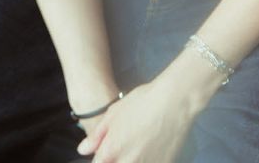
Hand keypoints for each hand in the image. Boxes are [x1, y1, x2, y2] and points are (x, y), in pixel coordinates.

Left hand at [75, 80, 194, 162]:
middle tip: (123, 144)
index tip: (105, 152)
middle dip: (115, 159)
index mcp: (111, 151)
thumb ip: (97, 135)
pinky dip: (147, 159)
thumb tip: (83, 150)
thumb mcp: (114, 113)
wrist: (175, 101)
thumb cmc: (143, 102)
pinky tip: (150, 146)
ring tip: (138, 143)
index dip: (100, 158)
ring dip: (130, 159)